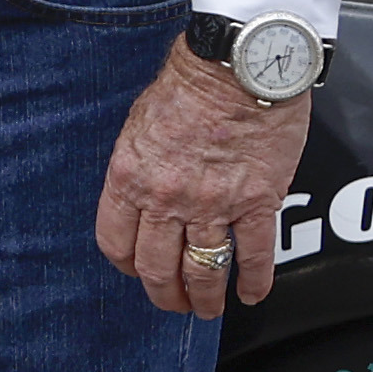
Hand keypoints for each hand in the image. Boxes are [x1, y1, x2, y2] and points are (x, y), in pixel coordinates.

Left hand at [97, 47, 308, 318]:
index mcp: (130, 177)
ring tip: (209, 309)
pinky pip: (253, 255)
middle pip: (156, 268)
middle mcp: (166, 198)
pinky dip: (253, 282)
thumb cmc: (190, 81)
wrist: (238, 62)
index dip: (126, 264)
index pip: (115, 242)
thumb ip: (139, 167)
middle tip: (174, 303)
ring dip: (205, 298)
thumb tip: (144, 195)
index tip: (136, 270)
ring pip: (203, 271)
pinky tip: (251, 294)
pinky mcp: (257, 202)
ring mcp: (213, 204)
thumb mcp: (140, 123)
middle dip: (164, 294)